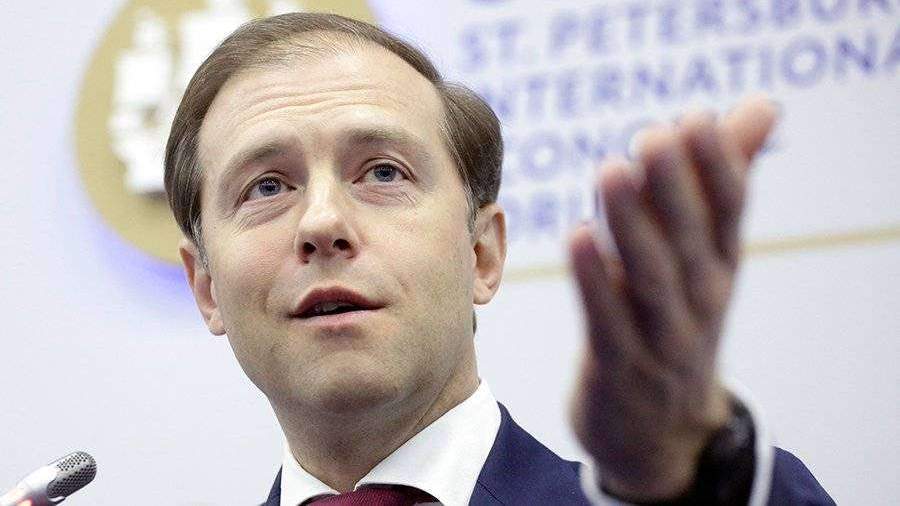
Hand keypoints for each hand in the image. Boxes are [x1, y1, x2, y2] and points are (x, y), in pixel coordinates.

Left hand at [568, 96, 777, 500]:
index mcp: (720, 264)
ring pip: (651, 278)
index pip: (728, 212)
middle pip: (689, 239)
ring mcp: (662, 337)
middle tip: (655, 135)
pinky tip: (578, 236)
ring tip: (613, 171)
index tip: (696, 118)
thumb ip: (724, 177)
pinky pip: (607, 321)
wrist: (661, 430)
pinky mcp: (618, 366)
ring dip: (633, 226)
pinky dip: (596, 282)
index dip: (717, 167)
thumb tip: (760, 106)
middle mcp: (700, 299)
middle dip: (674, 188)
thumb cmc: (678, 315)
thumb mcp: (707, 252)